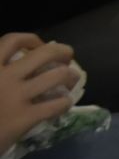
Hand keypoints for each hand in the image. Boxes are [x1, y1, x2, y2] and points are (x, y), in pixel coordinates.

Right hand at [0, 35, 77, 153]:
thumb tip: (14, 62)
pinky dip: (65, 103)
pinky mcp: (24, 118)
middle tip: (67, 58)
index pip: (13, 40)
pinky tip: (64, 104)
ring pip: (57, 76)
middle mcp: (3, 77)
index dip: (32, 40)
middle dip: (63, 52)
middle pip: (45, 53)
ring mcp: (16, 97)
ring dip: (70, 76)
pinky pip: (56, 105)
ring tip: (71, 80)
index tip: (40, 46)